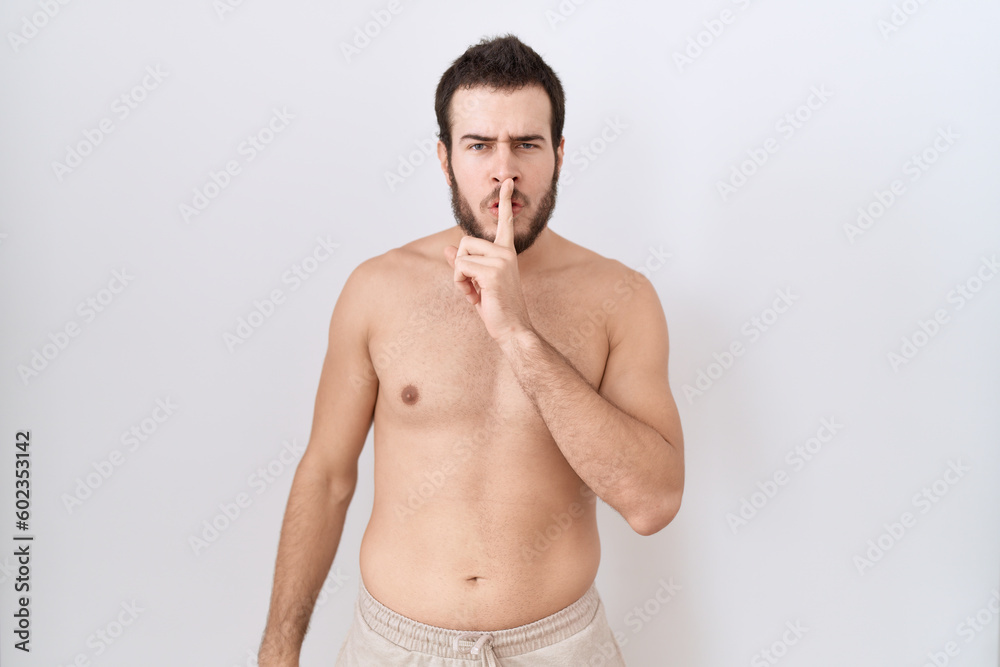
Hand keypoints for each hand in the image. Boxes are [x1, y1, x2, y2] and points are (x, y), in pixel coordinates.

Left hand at [443, 178, 533, 343]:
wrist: (512, 329)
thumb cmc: (497, 309)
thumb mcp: (476, 284)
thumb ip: (463, 265)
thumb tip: (446, 249)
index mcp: (507, 253)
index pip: (505, 222)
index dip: (505, 201)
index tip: (507, 182)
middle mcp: (506, 252)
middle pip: (464, 242)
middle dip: (460, 265)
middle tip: (473, 286)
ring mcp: (501, 261)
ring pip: (460, 255)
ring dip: (459, 277)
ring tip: (475, 293)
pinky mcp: (493, 272)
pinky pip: (460, 268)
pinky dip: (460, 284)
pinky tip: (475, 297)